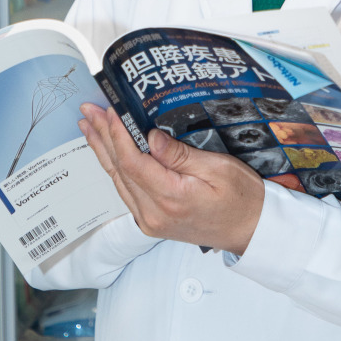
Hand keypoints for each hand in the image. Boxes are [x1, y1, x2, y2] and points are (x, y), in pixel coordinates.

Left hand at [79, 102, 264, 255]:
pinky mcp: (150, 221)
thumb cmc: (242, 199)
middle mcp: (154, 213)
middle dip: (102, 136)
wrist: (251, 230)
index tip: (110, 110)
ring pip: (117, 180)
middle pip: (119, 169)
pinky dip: (114, 167)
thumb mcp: (219, 169)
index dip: (118, 133)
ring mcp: (149, 220)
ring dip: (102, 150)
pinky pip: (125, 190)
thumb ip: (180, 155)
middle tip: (89, 110)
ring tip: (88, 125)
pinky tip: (106, 152)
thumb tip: (150, 137)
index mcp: (171, 198)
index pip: (133, 161)